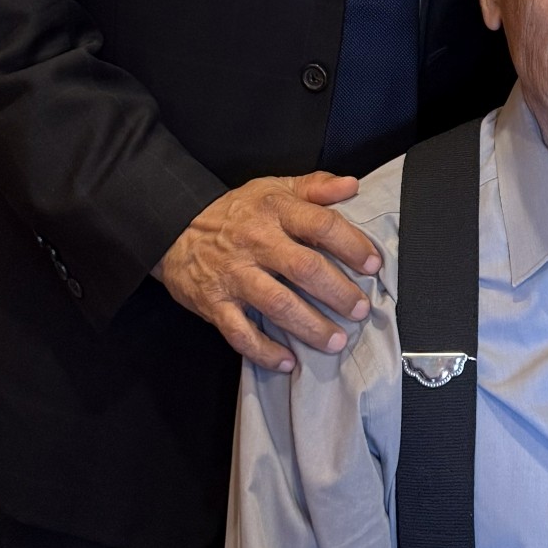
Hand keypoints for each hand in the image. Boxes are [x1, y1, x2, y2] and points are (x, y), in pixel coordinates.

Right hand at [153, 171, 382, 371]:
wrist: (174, 228)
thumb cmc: (236, 211)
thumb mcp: (274, 188)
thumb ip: (315, 187)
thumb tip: (351, 185)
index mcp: (275, 210)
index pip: (320, 225)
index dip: (351, 245)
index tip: (373, 265)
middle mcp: (256, 242)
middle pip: (303, 268)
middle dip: (336, 292)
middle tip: (360, 310)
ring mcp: (233, 275)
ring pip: (276, 304)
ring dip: (309, 326)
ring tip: (336, 341)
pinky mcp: (213, 303)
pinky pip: (239, 332)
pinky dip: (264, 350)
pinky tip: (287, 362)